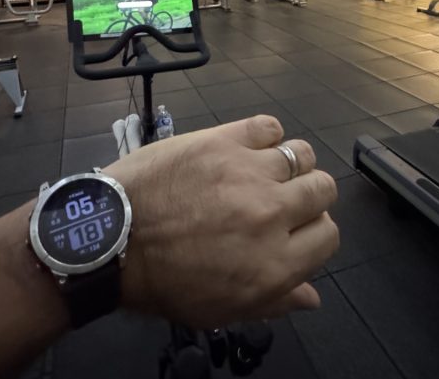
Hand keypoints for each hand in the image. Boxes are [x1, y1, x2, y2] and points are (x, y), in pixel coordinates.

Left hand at [105, 115, 338, 328]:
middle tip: (280, 202)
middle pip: (322, 190)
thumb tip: (312, 297)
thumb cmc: (162, 281)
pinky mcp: (223, 141)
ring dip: (290, 165)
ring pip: (301, 155)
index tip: (294, 231)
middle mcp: (272, 215)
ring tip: (265, 172)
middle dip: (308, 197)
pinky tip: (250, 149)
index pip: (328, 235)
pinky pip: (268, 127)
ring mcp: (249, 173)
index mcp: (276, 264)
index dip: (314, 233)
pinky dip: (266, 136)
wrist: (111, 238)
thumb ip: (274, 303)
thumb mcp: (221, 310)